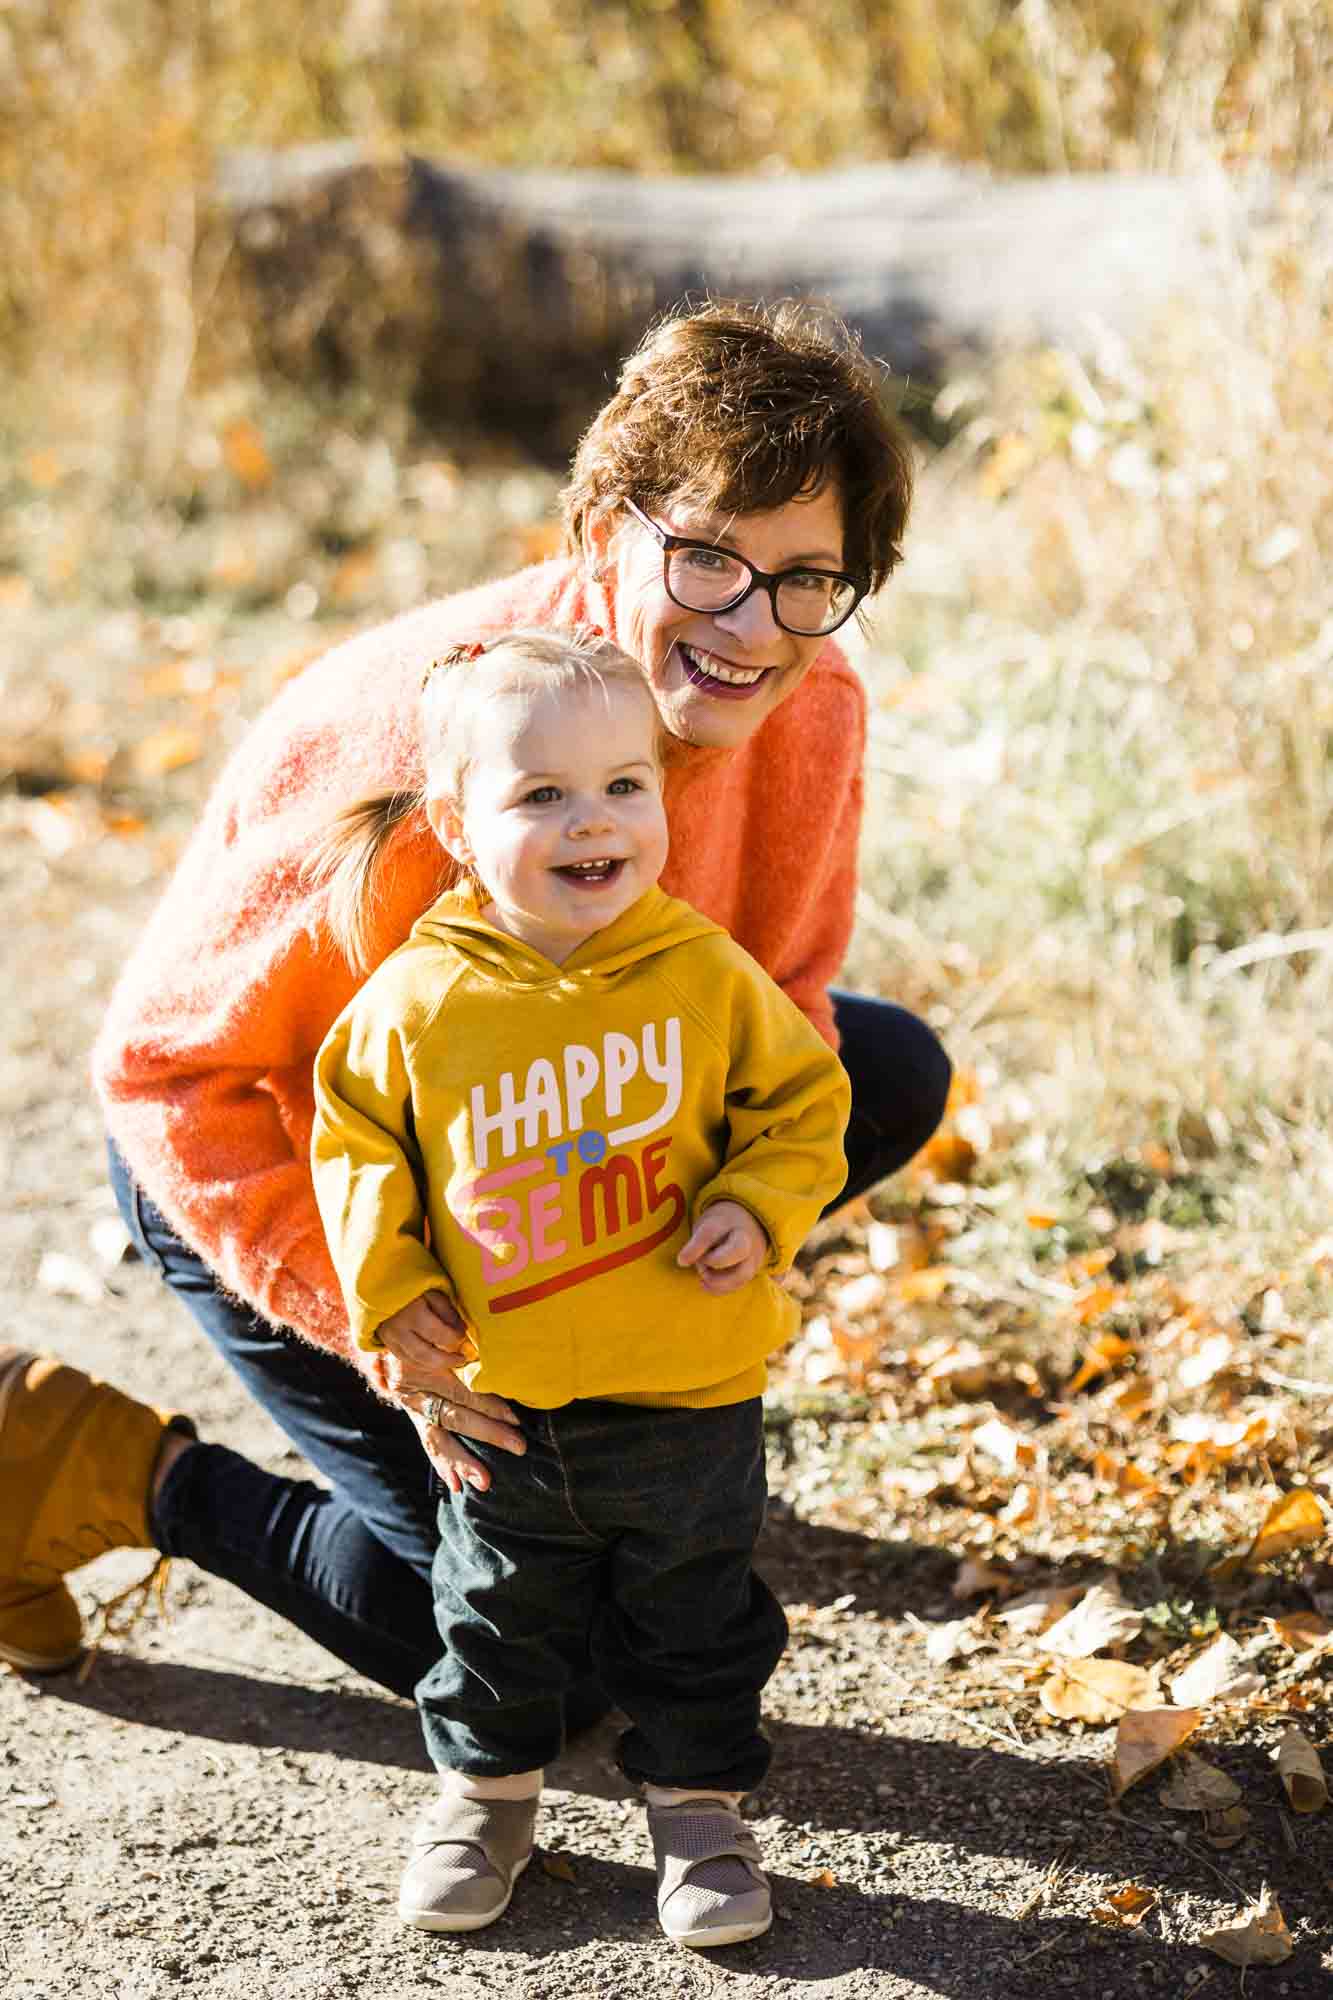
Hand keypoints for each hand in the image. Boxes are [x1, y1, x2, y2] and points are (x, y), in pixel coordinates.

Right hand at [374, 1289, 470, 1372]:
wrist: (382, 1287)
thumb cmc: (413, 1288)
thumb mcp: (433, 1292)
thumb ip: (448, 1311)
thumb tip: (462, 1331)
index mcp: (412, 1314)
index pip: (438, 1335)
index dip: (454, 1339)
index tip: (464, 1336)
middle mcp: (398, 1330)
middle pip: (425, 1355)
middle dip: (447, 1361)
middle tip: (462, 1360)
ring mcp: (390, 1339)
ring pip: (414, 1361)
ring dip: (435, 1366)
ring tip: (451, 1363)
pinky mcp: (386, 1344)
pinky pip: (406, 1360)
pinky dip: (422, 1364)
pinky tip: (435, 1362)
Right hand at [377, 1290, 524, 1493]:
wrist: (388, 1324)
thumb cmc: (426, 1317)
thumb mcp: (440, 1317)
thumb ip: (463, 1333)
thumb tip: (502, 1344)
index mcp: (427, 1362)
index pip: (463, 1388)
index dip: (490, 1402)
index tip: (515, 1417)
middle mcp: (417, 1387)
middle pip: (455, 1414)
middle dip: (488, 1433)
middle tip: (518, 1446)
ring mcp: (413, 1404)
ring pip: (440, 1436)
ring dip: (463, 1460)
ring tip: (484, 1481)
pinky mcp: (414, 1414)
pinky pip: (429, 1442)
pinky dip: (443, 1464)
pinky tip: (457, 1485)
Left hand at [676, 1200, 767, 1294]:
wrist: (748, 1226)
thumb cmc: (720, 1227)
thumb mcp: (706, 1226)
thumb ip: (695, 1243)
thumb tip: (683, 1262)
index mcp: (727, 1220)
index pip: (710, 1233)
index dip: (694, 1249)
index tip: (680, 1261)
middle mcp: (745, 1237)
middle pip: (738, 1249)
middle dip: (715, 1261)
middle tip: (702, 1263)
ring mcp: (752, 1256)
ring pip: (742, 1274)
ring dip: (717, 1280)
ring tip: (703, 1275)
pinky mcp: (751, 1271)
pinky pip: (738, 1285)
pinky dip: (720, 1288)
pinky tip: (705, 1283)